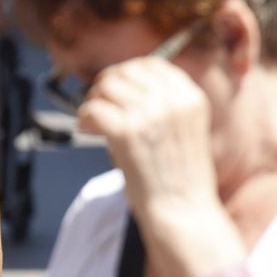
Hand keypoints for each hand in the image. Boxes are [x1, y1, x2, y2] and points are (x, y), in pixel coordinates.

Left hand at [78, 56, 240, 276]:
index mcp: (191, 97)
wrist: (184, 212)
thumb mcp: (185, 130)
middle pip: (126, 71)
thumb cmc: (180, 178)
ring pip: (106, 87)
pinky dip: (85, 118)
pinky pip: (93, 108)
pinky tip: (89, 131)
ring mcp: (149, 114)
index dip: (129, 73)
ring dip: (94, 100)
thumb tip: (121, 84)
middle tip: (100, 105)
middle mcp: (172, 100)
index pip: (152, 64)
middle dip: (107, 85)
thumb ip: (163, 105)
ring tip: (94, 122)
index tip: (118, 89)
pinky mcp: (126, 132)